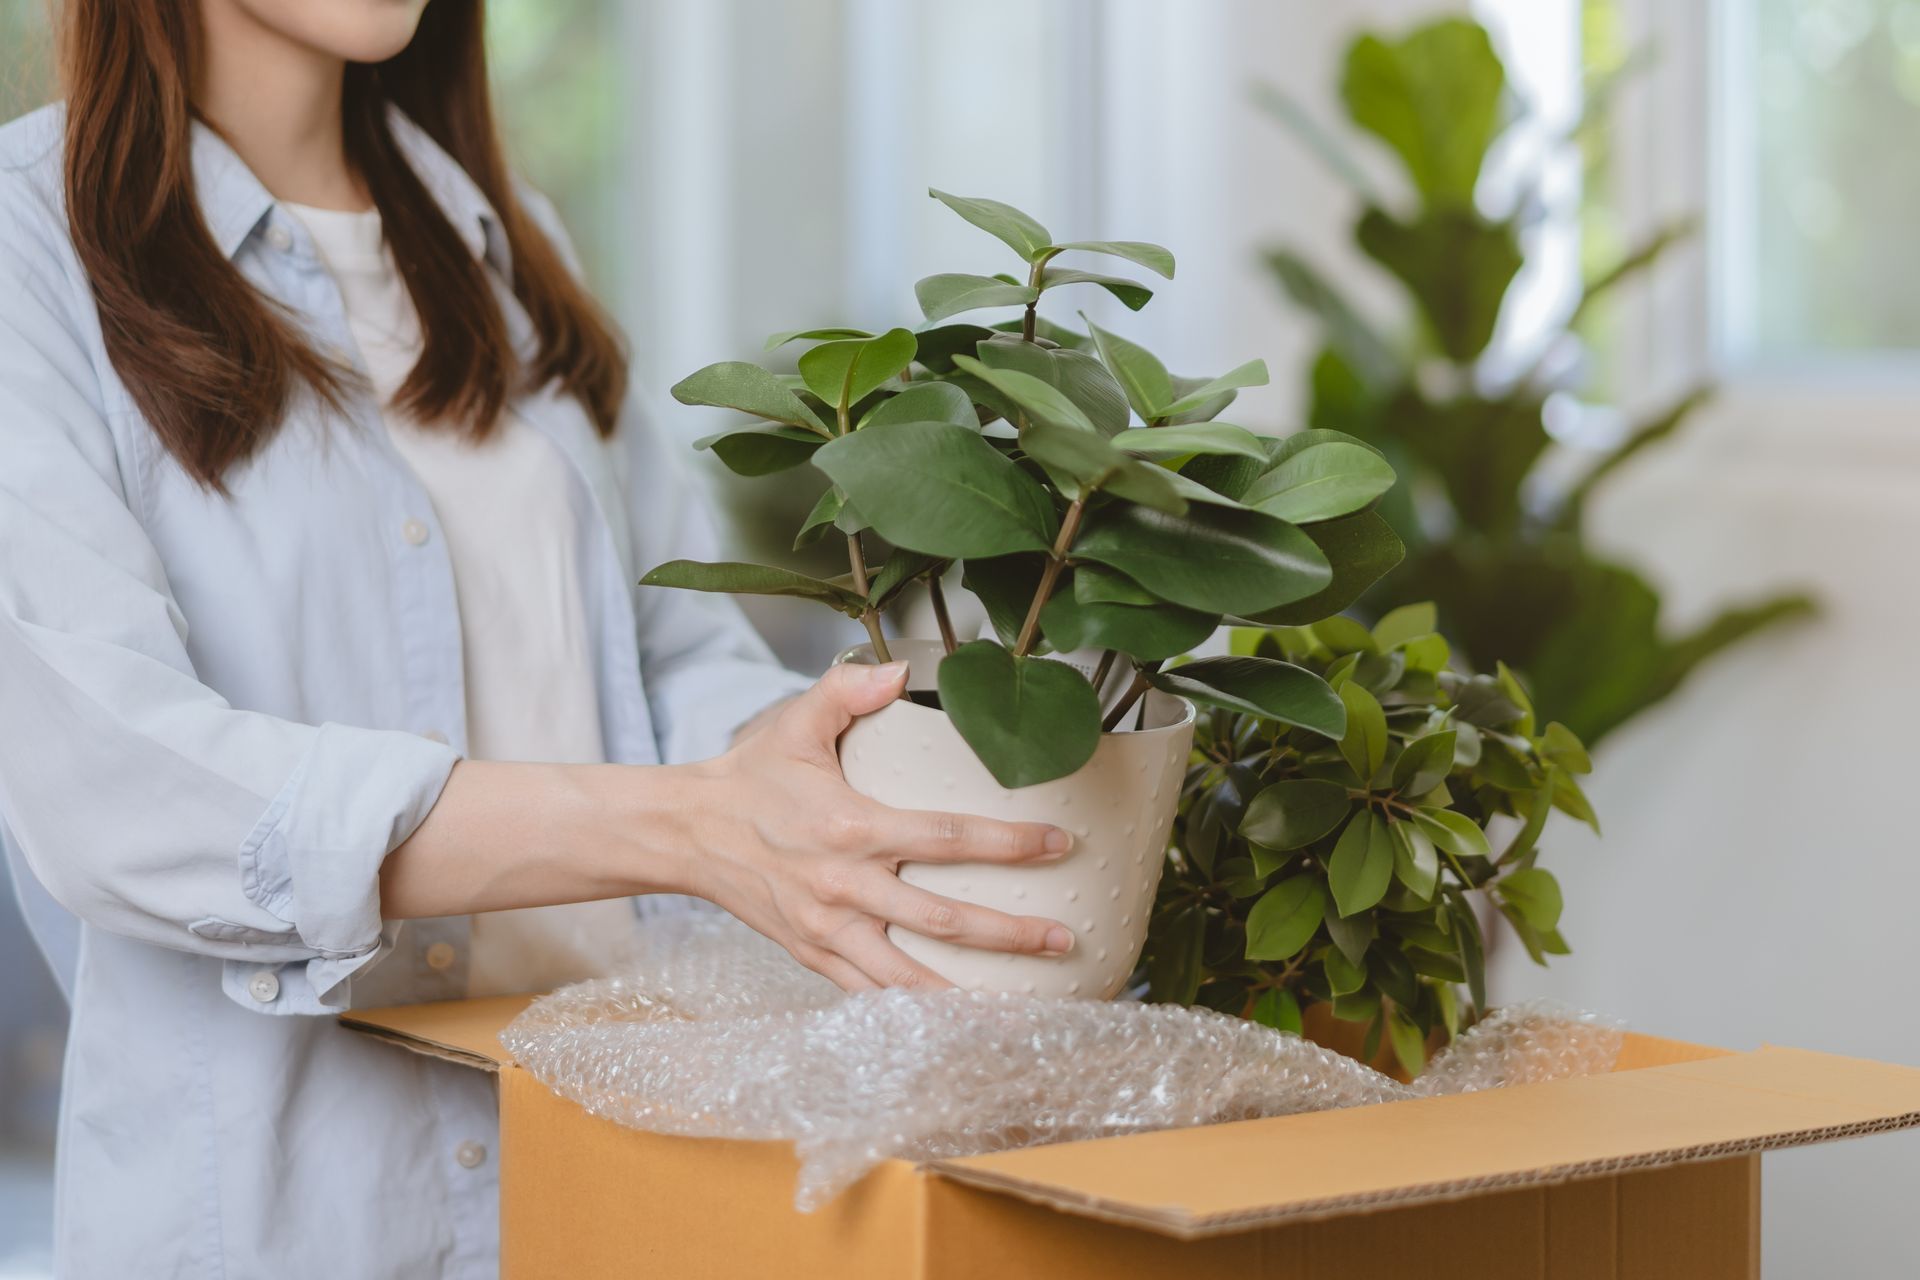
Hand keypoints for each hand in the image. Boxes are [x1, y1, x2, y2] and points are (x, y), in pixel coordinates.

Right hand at [683, 660, 1076, 990]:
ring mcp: (828, 930)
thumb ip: (847, 690)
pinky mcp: (812, 955)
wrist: (686, 833)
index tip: (1058, 843)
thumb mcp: (795, 722)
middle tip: (1064, 936)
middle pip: (943, 919)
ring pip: (910, 975)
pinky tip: (958, 1019)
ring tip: (1025, 1001)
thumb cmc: (750, 776)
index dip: (1009, 843)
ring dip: (970, 992)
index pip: (948, 838)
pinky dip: (914, 1011)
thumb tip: (899, 670)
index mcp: (851, 827)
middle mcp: (844, 886)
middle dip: (1010, 933)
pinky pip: (870, 995)